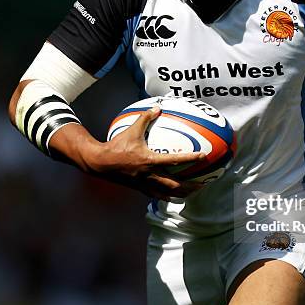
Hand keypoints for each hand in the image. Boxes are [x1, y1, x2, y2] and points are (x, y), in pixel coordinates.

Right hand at [87, 107, 205, 200]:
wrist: (100, 163)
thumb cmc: (116, 145)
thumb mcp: (132, 129)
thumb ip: (145, 118)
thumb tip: (157, 107)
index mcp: (150, 160)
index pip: (175, 160)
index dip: (190, 158)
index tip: (203, 156)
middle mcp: (149, 174)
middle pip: (174, 184)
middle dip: (190, 186)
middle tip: (203, 184)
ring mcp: (145, 184)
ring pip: (167, 193)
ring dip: (181, 194)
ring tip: (192, 193)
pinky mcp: (140, 188)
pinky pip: (156, 195)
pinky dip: (167, 196)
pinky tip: (173, 197)